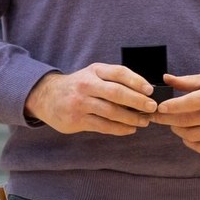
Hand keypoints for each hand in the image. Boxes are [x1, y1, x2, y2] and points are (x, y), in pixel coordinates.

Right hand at [25, 64, 156, 135]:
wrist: (47, 97)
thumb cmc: (79, 86)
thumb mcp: (93, 75)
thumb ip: (113, 80)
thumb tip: (143, 92)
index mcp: (94, 71)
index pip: (119, 73)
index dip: (136, 81)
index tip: (150, 90)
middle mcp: (87, 85)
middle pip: (117, 93)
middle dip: (137, 101)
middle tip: (152, 107)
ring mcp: (81, 103)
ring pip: (111, 112)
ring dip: (131, 118)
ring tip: (144, 121)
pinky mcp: (77, 119)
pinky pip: (103, 126)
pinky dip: (119, 129)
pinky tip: (130, 129)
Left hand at [153, 71, 199, 152]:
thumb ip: (189, 81)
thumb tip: (166, 79)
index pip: (189, 103)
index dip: (170, 107)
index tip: (157, 107)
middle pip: (187, 121)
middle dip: (166, 120)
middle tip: (155, 116)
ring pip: (191, 136)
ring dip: (177, 130)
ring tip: (173, 122)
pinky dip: (189, 142)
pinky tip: (186, 133)